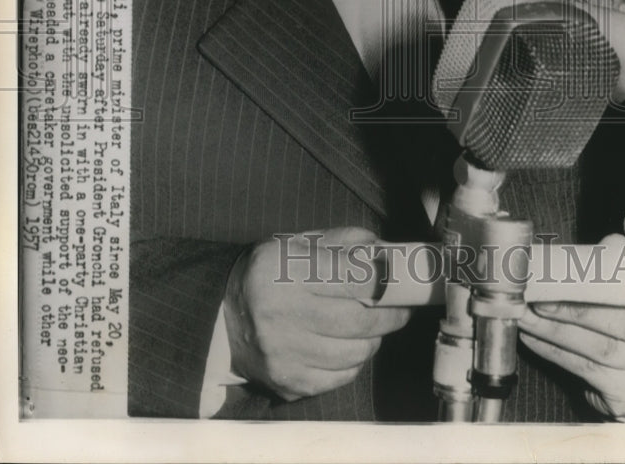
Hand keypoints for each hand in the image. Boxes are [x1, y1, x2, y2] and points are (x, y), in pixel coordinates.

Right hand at [224, 227, 409, 400]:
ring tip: (372, 325)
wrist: (223, 316)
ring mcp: (284, 354)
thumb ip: (343, 242)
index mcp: (286, 272)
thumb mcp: (297, 243)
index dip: (386, 281)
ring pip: (355, 352)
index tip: (401, 281)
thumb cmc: (268, 274)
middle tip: (401, 307)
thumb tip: (385, 251)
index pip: (354, 278)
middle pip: (359, 320)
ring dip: (374, 338)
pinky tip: (348, 345)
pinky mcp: (288, 382)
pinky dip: (354, 361)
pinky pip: (341, 376)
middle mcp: (282, 315)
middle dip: (391, 314)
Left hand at [519, 235, 624, 418]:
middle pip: (623, 330)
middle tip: (539, 300)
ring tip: (527, 317)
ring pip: (599, 354)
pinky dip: (554, 353)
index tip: (569, 280)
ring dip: (555, 333)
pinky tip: (533, 338)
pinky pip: (585, 372)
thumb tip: (610, 243)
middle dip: (576, 313)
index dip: (607, 291)